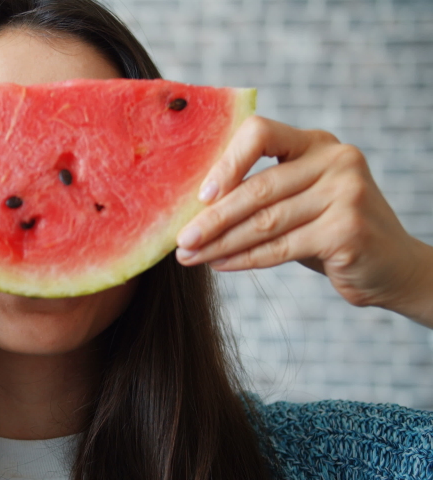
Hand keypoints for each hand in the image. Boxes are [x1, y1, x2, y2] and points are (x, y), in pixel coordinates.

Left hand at [174, 116, 432, 323]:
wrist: (393, 267)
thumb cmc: (329, 230)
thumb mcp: (298, 200)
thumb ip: (260, 192)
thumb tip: (193, 206)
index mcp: (316, 143)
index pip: (260, 132)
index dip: (226, 162)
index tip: (198, 195)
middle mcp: (335, 160)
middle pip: (257, 187)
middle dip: (211, 217)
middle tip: (180, 240)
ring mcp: (345, 193)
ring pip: (264, 221)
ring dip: (220, 242)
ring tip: (189, 256)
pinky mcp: (347, 230)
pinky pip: (280, 247)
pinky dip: (245, 259)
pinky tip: (220, 265)